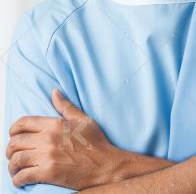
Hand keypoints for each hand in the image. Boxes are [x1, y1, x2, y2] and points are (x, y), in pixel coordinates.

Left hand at [6, 89, 127, 188]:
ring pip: (15, 160)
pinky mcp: (48, 173)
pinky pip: (22, 176)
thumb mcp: (83, 121)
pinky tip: (21, 180)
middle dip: (10, 150)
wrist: (106, 166)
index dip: (13, 131)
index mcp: (55, 124)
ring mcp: (47, 156)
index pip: (22, 124)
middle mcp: (48, 139)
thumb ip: (66, 107)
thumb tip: (54, 92)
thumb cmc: (97, 143)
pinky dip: (18, 180)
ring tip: (16, 169)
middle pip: (15, 143)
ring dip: (12, 166)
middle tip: (15, 156)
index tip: (14, 137)